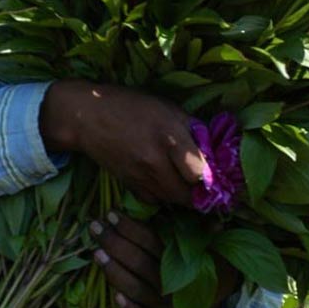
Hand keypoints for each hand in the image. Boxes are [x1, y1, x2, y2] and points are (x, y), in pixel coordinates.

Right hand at [39, 79, 206, 205]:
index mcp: (169, 137)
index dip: (213, 177)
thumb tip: (214, 148)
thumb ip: (192, 128)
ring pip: (173, 200)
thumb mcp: (167, 108)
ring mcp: (140, 177)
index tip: (221, 176)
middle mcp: (155, 162)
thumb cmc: (131, 106)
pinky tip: (169, 186)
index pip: (200, 173)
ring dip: (186, 198)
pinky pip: (155, 201)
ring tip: (194, 188)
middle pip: (188, 195)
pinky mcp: (130, 185)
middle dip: (203, 196)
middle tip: (212, 190)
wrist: (87, 118)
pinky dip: (165, 197)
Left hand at [90, 212, 242, 307]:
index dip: (130, 227)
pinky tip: (115, 297)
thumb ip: (197, 223)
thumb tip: (194, 197)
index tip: (111, 213)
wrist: (221, 291)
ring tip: (96, 253)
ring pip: (136, 289)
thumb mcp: (205, 239)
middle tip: (95, 227)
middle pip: (138, 263)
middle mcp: (174, 284)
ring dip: (114, 271)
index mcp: (183, 260)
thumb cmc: (205, 256)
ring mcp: (166, 305)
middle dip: (114, 243)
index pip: (151, 241)